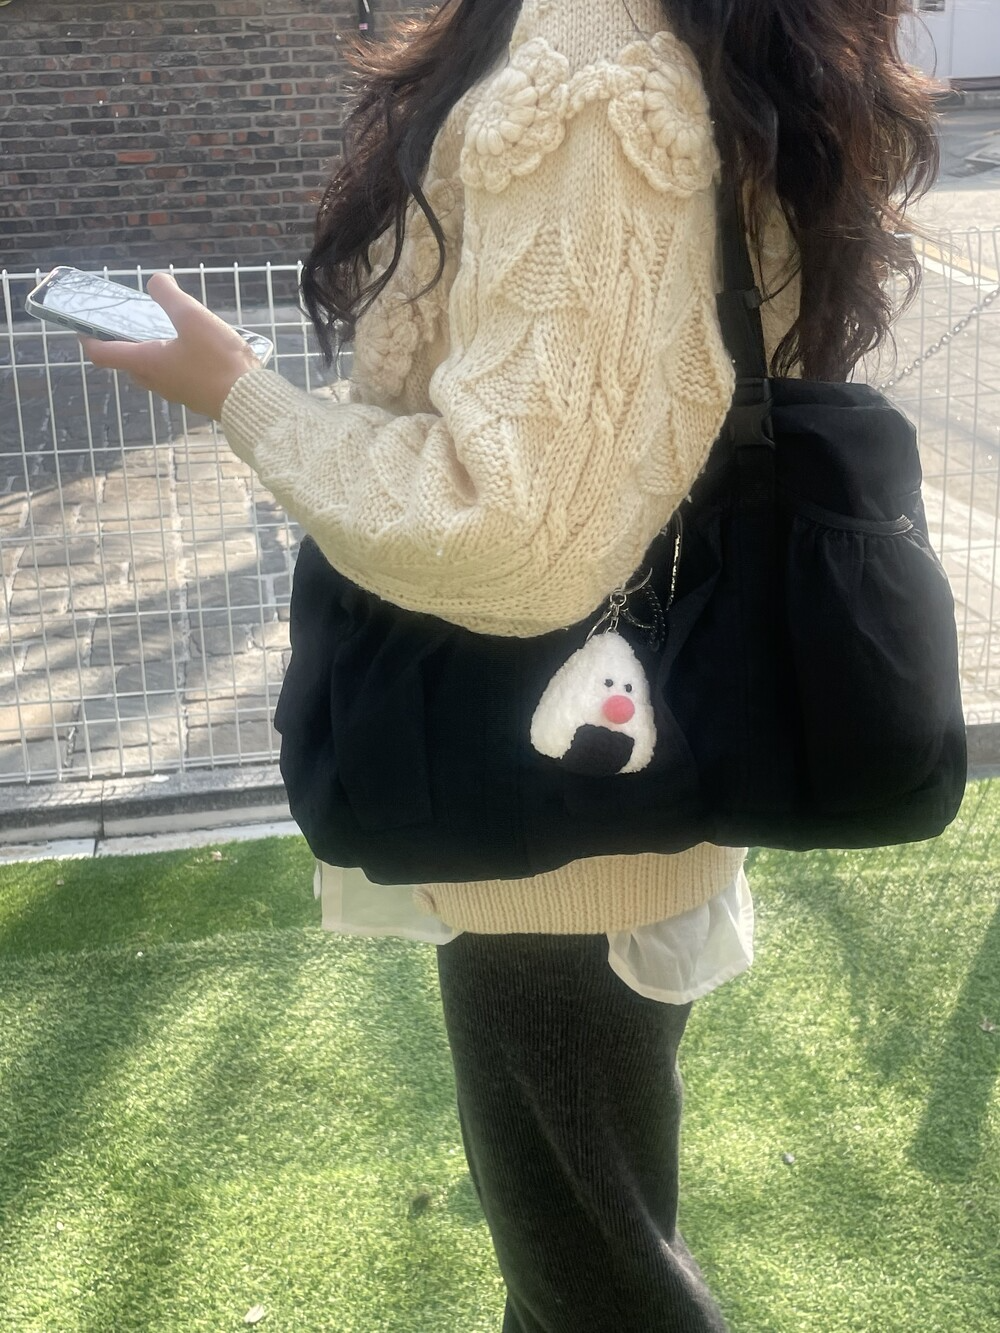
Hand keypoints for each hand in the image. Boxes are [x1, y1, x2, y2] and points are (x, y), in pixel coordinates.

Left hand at [79, 271, 263, 419]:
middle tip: (134, 320)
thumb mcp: (193, 317)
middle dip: (125, 341)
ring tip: (169, 329)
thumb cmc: (217, 361)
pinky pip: (175, 376)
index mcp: (146, 362)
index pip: (102, 354)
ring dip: (153, 350)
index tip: (84, 325)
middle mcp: (155, 381)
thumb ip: (169, 296)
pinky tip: (196, 348)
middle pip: (128, 361)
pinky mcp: (194, 396)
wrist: (250, 402)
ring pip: (152, 369)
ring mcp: (175, 392)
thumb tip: (155, 281)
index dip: (88, 338)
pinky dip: (174, 360)